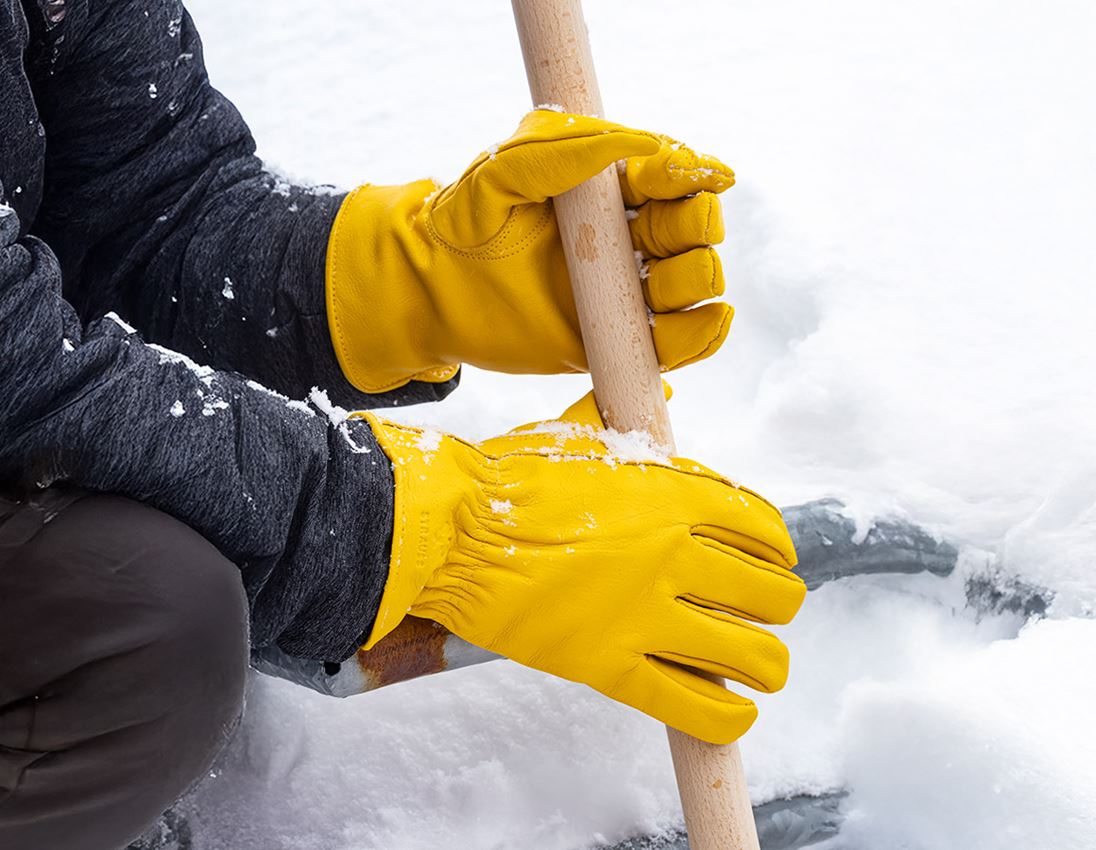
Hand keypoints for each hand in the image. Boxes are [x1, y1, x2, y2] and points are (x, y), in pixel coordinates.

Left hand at [327, 110, 734, 392]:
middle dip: (694, 227)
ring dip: (697, 279)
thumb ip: (565, 149)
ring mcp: (626, 290)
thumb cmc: (464, 224)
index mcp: (608, 188)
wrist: (432, 294)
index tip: (684, 177)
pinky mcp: (619, 340)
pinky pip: (682, 341)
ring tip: (660, 286)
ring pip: (697, 280)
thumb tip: (647, 144)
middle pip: (694, 226)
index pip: (671, 176)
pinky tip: (704, 319)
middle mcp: (626, 237)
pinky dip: (704, 333)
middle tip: (653, 237)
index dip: (689, 174)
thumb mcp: (503, 171)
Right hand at [359, 393, 805, 744]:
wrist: (452, 529)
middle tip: (761, 611)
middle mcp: (673, 555)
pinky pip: (696, 707)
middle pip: (771, 594)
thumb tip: (665, 394)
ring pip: (750, 655)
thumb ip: (630, 424)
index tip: (774, 560)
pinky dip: (727, 717)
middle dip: (777, 604)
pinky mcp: (610, 666)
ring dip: (766, 663)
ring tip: (758, 664)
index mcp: (672, 494)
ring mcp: (644, 614)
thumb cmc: (508, 477)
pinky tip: (734, 710)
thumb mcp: (578, 434)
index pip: (762, 527)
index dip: (779, 549)